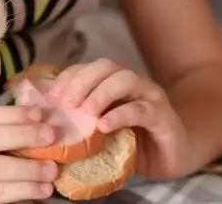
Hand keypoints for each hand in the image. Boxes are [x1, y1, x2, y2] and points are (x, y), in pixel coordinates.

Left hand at [49, 58, 188, 177]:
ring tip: (86, 112)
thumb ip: (80, 120)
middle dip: (82, 81)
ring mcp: (150, 96)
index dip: (68, 77)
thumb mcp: (101, 129)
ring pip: (125, 80)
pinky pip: (141, 109)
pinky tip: (104, 126)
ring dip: (101, 93)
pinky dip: (119, 115)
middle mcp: (132, 82)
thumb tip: (47, 119)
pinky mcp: (163, 116)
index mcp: (113, 81)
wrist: (173, 155)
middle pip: (105, 66)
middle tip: (67, 104)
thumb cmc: (132, 140)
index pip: (87, 67)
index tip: (52, 97)